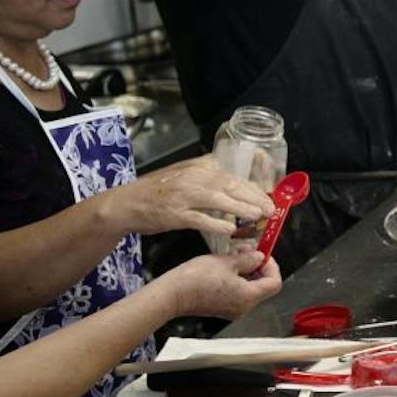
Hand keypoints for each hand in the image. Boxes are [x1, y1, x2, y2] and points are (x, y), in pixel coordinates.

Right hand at [105, 159, 275, 236]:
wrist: (126, 203)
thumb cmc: (158, 191)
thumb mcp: (185, 175)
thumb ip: (209, 176)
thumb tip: (237, 184)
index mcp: (199, 167)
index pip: (234, 174)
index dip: (255, 185)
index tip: (270, 194)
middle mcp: (193, 178)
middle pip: (231, 185)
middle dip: (254, 197)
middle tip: (271, 209)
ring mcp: (183, 196)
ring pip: (218, 199)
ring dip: (241, 208)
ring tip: (258, 216)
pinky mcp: (174, 214)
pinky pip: (199, 219)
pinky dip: (216, 224)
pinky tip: (229, 230)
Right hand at [164, 250, 281, 320]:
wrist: (172, 295)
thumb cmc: (197, 278)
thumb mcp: (226, 262)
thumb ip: (248, 259)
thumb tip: (260, 257)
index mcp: (248, 297)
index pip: (274, 283)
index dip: (272, 266)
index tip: (262, 254)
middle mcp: (243, 307)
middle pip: (263, 286)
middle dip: (258, 266)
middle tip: (246, 251)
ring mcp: (232, 310)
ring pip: (250, 288)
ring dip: (246, 271)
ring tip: (234, 256)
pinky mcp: (222, 308)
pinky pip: (237, 292)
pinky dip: (237, 279)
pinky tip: (225, 266)